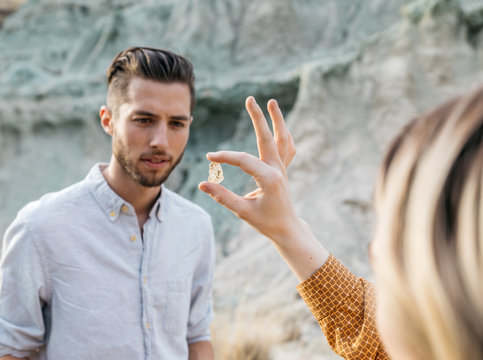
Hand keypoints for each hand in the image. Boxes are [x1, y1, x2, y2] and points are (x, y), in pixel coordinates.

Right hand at [198, 96, 297, 241]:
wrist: (287, 229)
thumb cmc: (265, 222)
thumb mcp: (242, 211)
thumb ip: (222, 196)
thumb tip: (202, 184)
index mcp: (269, 179)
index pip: (244, 160)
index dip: (225, 157)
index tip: (209, 158)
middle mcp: (278, 170)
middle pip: (267, 138)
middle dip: (258, 118)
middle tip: (250, 99)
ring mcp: (283, 168)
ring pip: (282, 139)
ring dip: (277, 120)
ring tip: (272, 102)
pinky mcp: (283, 170)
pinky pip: (286, 147)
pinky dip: (283, 135)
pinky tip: (277, 126)